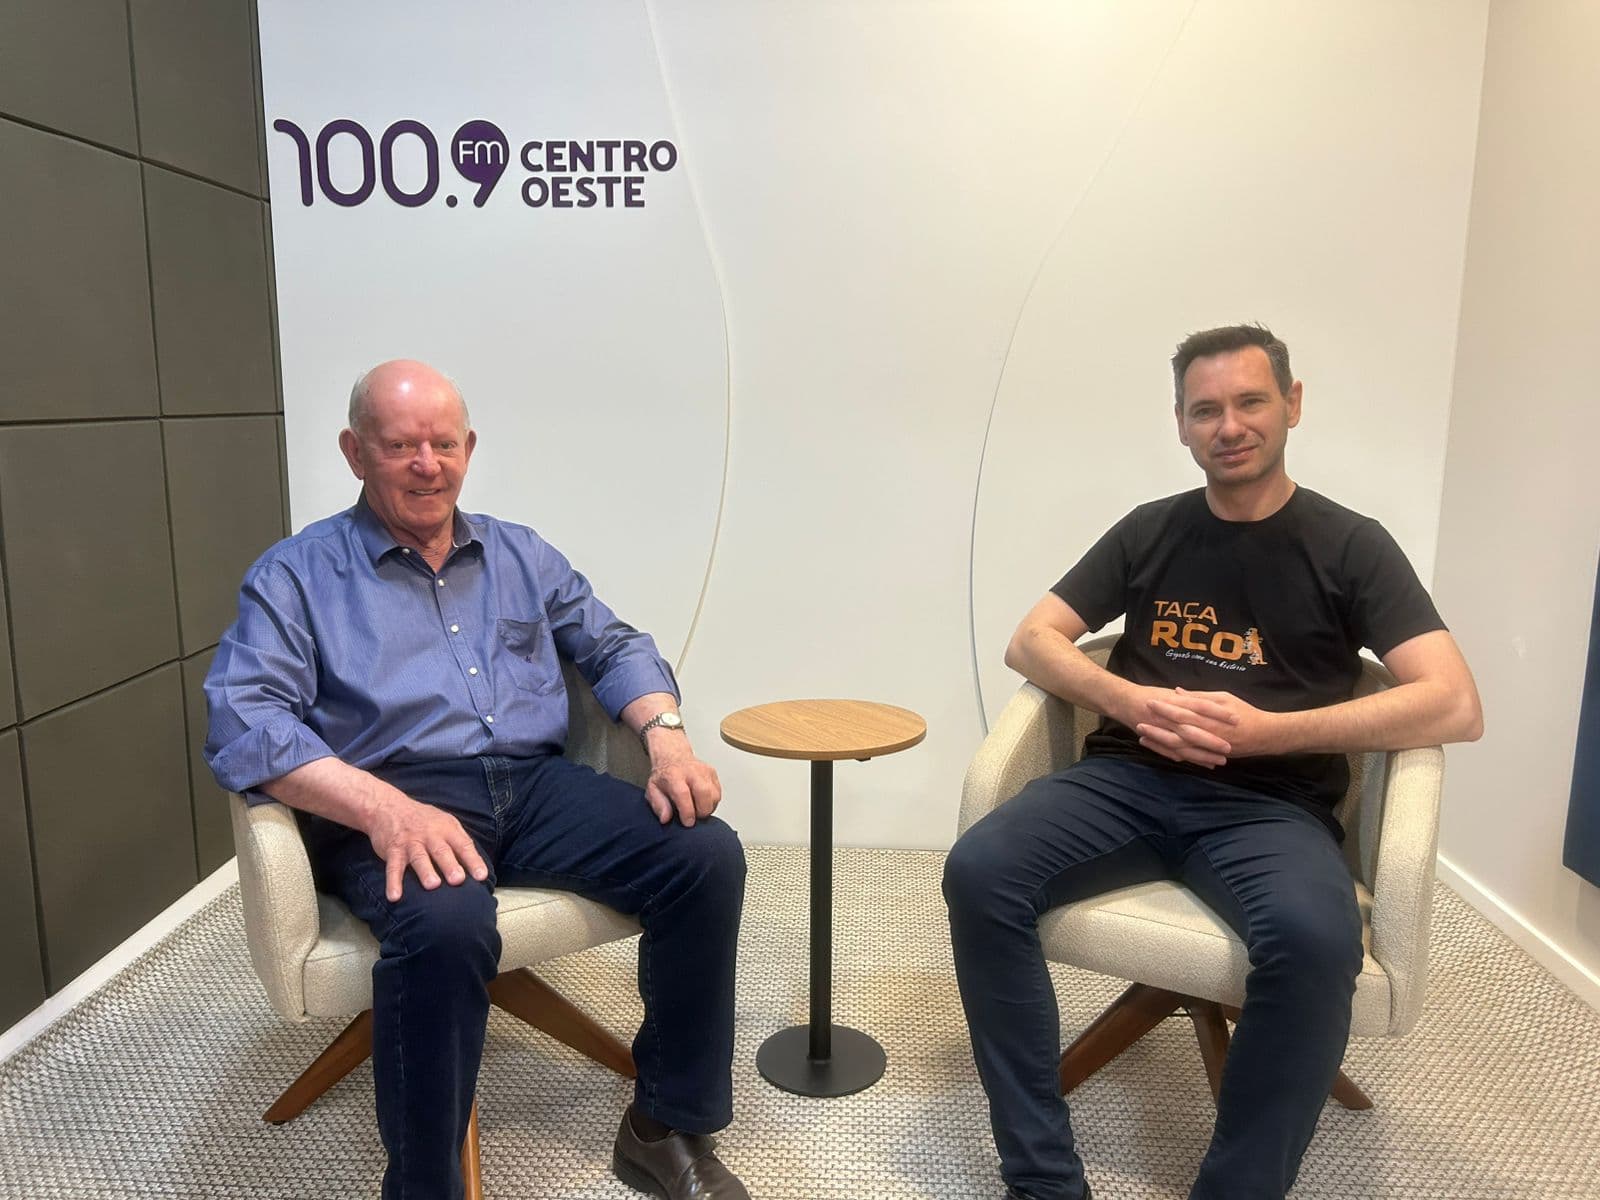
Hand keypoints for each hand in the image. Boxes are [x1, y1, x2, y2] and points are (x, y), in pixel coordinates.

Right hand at [364, 789, 489, 901]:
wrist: (388, 806)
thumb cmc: (423, 819)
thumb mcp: (445, 822)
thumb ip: (459, 842)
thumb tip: (476, 866)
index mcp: (446, 829)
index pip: (463, 845)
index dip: (473, 861)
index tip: (481, 876)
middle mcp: (429, 835)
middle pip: (441, 851)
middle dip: (450, 865)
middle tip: (458, 879)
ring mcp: (410, 842)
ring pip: (419, 858)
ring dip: (425, 872)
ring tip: (432, 885)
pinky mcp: (392, 850)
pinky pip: (393, 867)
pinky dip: (393, 882)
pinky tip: (394, 896)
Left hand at [643, 738, 721, 826]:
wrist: (673, 756)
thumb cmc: (664, 775)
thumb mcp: (653, 790)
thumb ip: (658, 805)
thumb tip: (665, 818)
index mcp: (674, 775)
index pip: (683, 794)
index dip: (687, 811)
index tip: (688, 822)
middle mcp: (691, 771)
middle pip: (704, 793)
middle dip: (702, 811)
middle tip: (694, 816)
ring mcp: (704, 771)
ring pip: (714, 795)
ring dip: (708, 808)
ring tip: (697, 809)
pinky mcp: (713, 773)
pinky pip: (718, 793)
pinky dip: (712, 802)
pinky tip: (702, 802)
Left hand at [1135, 688, 1280, 766]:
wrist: (1265, 736)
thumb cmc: (1245, 713)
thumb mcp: (1225, 698)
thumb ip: (1200, 697)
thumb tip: (1177, 692)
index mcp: (1210, 718)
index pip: (1183, 712)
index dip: (1165, 708)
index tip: (1150, 702)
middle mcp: (1207, 734)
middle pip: (1177, 732)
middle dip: (1157, 728)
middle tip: (1138, 722)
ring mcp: (1208, 748)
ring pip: (1179, 748)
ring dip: (1160, 743)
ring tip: (1142, 737)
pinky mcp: (1209, 756)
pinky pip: (1187, 757)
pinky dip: (1172, 754)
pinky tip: (1159, 749)